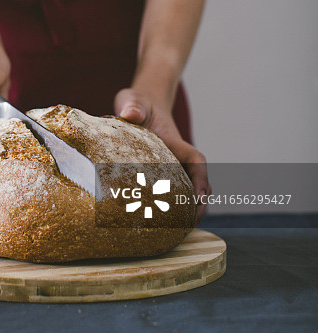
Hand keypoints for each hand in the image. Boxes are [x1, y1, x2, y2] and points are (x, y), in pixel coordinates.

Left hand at [114, 88, 210, 222]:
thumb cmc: (137, 103)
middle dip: (196, 205)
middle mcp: (175, 157)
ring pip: (183, 191)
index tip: (200, 197)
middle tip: (186, 226)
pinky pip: (165, 193)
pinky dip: (164, 208)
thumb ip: (134, 105)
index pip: (196, 161)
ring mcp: (167, 167)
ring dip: (183, 210)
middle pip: (195, 183)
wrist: (137, 104)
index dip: (201, 180)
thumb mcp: (134, 100)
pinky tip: (152, 225)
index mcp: (174, 142)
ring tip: (173, 233)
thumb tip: (130, 114)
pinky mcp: (154, 174)